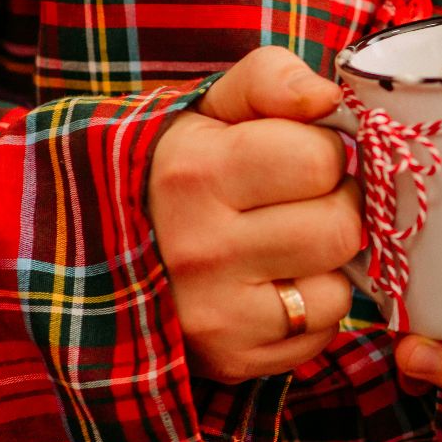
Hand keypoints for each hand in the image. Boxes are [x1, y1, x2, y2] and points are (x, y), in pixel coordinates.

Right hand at [150, 46, 361, 383]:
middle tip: (302, 204)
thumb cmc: (180, 168)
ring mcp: (214, 314)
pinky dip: (311, 310)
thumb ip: (271, 80)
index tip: (295, 158)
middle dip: (333, 208)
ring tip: (287, 246)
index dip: (321, 153)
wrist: (103, 252)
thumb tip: (328, 98)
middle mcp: (200, 250)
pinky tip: (274, 286)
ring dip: (325, 265)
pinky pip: (320, 334)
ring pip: (336, 289)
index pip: (318, 160)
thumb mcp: (211, 106)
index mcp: (194, 173)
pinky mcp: (231, 360)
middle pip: (338, 229)